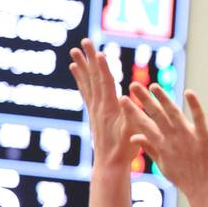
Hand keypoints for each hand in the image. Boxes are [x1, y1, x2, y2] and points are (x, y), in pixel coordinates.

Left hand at [69, 39, 139, 169]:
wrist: (110, 164)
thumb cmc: (126, 150)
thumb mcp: (134, 133)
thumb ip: (132, 116)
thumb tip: (127, 100)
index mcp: (110, 109)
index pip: (105, 84)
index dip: (103, 68)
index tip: (98, 52)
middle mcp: (99, 106)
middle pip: (93, 78)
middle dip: (89, 59)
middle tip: (84, 42)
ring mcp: (94, 109)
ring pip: (87, 82)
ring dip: (81, 66)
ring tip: (74, 52)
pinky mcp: (93, 113)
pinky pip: (85, 91)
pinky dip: (81, 79)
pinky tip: (76, 70)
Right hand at [124, 84, 207, 203]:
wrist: (207, 192)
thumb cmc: (185, 178)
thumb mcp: (163, 164)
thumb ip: (149, 148)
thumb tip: (133, 138)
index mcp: (162, 146)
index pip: (143, 125)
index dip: (132, 111)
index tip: (122, 99)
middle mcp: (172, 139)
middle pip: (156, 115)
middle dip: (144, 99)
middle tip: (133, 85)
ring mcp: (188, 137)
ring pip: (174, 113)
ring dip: (164, 98)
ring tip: (154, 86)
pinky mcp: (205, 137)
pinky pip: (199, 118)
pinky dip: (194, 105)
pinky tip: (188, 92)